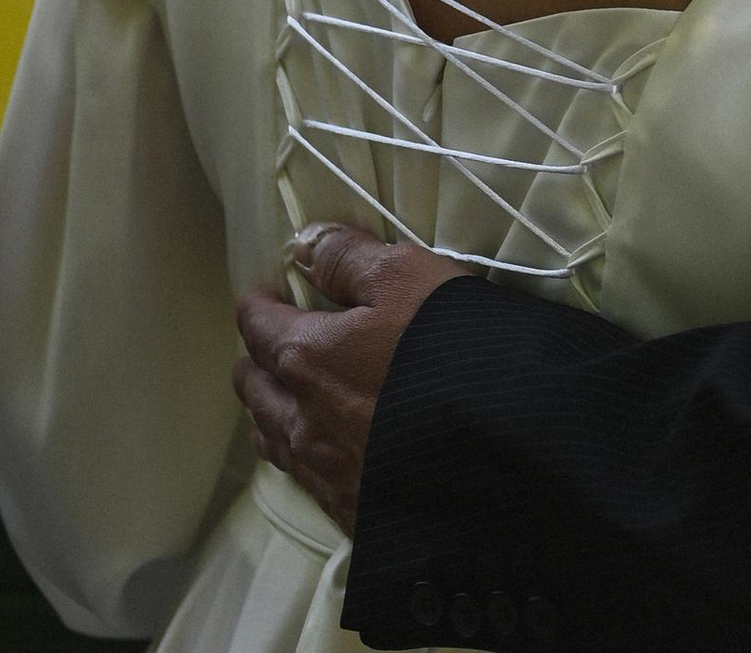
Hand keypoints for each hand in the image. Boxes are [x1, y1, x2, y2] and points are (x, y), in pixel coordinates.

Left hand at [231, 223, 467, 533]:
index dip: (257, 305)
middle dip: (255, 358)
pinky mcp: (348, 506)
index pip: (259, 325)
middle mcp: (301, 417)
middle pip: (254, 386)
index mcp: (306, 357)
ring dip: (268, 408)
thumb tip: (304, 245)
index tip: (261, 294)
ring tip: (279, 395)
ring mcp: (323, 469)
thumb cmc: (450, 349)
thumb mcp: (407, 276)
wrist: (496, 446)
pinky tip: (313, 449)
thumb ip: (349, 258)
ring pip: (270, 435)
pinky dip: (295, 452)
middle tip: (267, 343)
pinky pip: (300, 475)